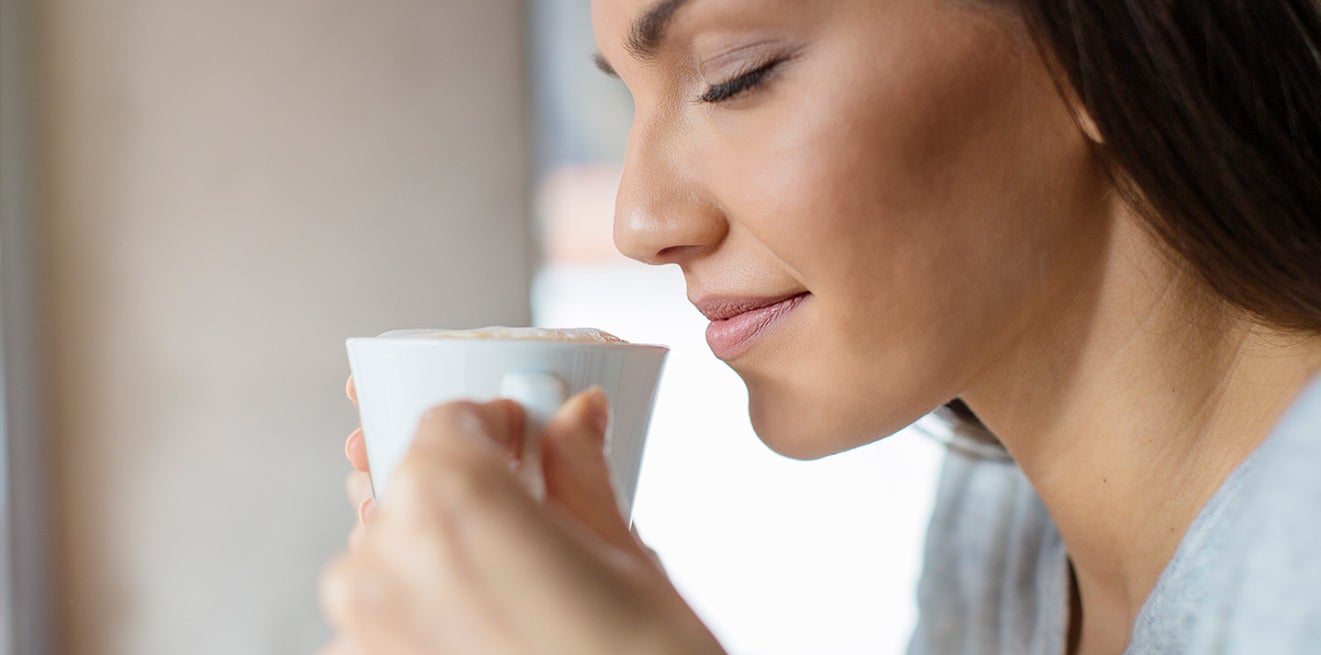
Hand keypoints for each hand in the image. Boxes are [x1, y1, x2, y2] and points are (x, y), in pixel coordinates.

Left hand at [322, 382, 723, 654]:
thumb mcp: (629, 564)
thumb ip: (582, 476)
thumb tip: (578, 419)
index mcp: (448, 507)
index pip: (445, 423)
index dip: (494, 425)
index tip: (524, 441)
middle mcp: (380, 567)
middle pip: (415, 491)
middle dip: (470, 493)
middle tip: (534, 514)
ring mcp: (361, 636)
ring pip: (393, 560)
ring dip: (444, 558)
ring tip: (521, 591)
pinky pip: (386, 625)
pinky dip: (426, 620)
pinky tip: (492, 637)